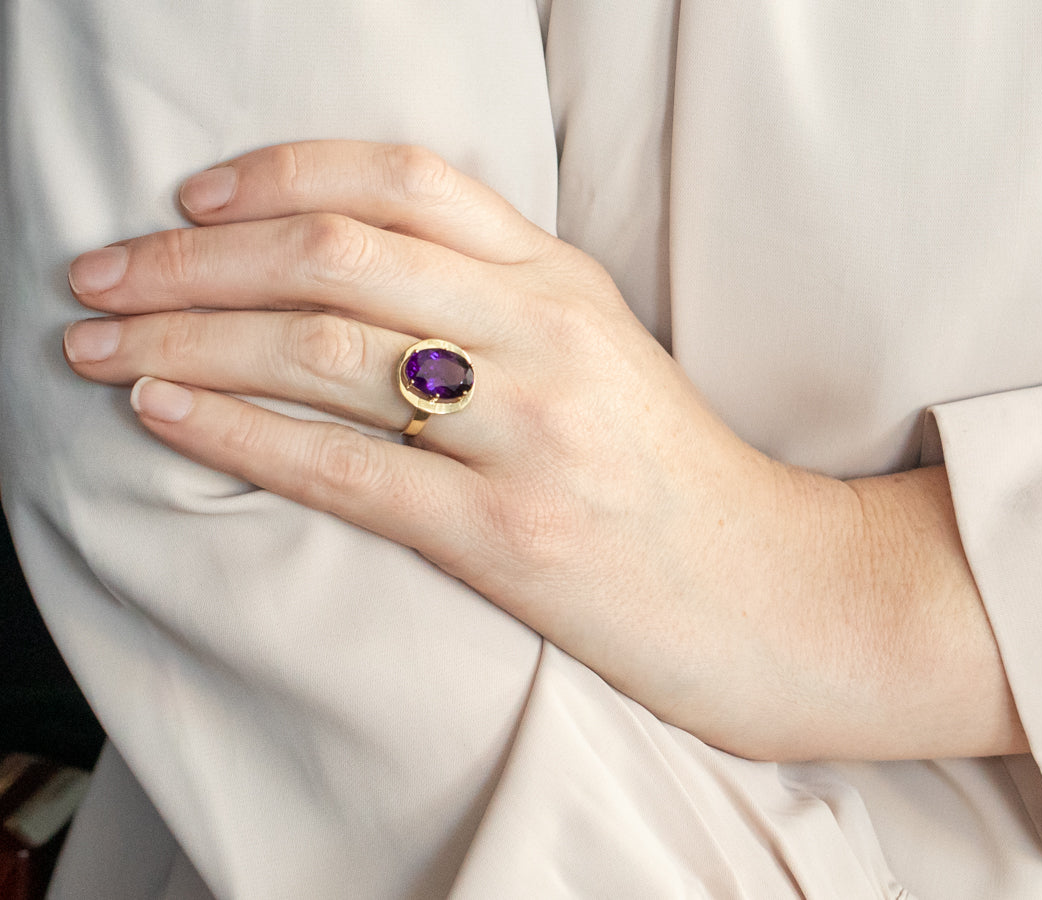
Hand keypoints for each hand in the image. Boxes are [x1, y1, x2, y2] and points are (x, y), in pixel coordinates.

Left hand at [64, 141, 1025, 759]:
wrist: (770, 592)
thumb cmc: (672, 477)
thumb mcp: (604, 351)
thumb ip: (501, 299)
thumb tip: (357, 273)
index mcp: (566, 283)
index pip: (406, 181)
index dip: (281, 174)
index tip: (193, 200)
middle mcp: (545, 338)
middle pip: (336, 256)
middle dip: (190, 260)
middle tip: (100, 275)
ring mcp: (530, 434)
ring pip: (322, 353)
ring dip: (185, 340)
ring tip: (96, 345)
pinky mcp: (509, 535)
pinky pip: (343, 469)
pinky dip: (235, 432)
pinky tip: (162, 413)